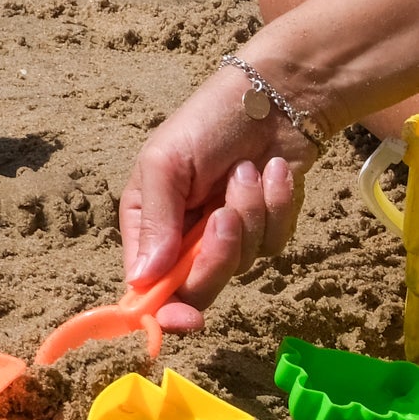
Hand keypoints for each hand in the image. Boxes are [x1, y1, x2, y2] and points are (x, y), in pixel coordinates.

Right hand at [118, 65, 314, 329]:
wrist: (276, 99)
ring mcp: (229, 238)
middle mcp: (185, 240)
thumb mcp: (165, 164)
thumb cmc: (206, 124)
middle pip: (200, 285)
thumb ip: (154, 222)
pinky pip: (276, 242)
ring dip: (252, 214)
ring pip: (244, 262)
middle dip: (220, 253)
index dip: (164, 309)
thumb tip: (141, 280)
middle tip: (227, 216)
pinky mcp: (268, 229)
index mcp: (148, 226)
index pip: (148, 285)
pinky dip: (278, 207)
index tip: (184, 320)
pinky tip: (275, 173)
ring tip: (250, 170)